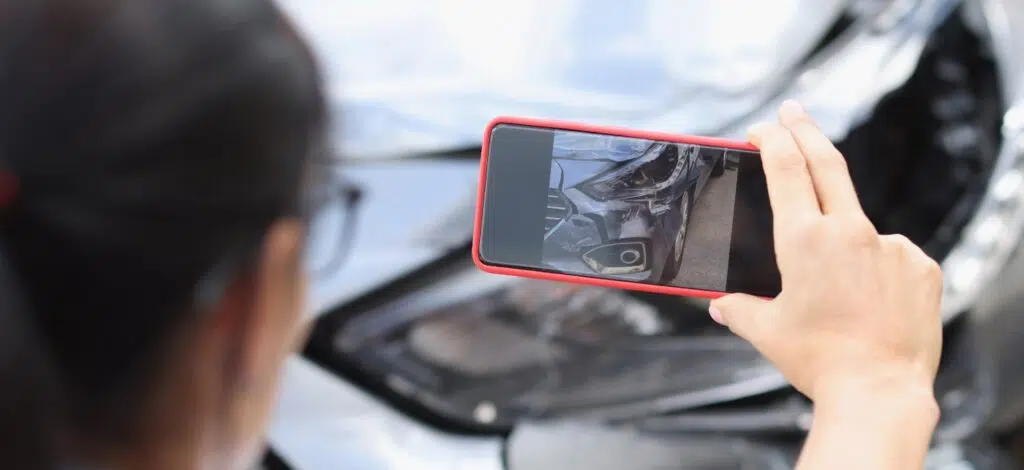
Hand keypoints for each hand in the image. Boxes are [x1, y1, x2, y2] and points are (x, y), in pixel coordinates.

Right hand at [708, 100, 943, 403]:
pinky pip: (892, 254)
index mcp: (804, 240)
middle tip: (793, 111)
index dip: (772, 138)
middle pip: (826, 162)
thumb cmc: (818, 360)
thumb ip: (739, 309)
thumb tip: (719, 305)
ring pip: (859, 226)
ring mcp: (891, 247)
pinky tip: (869, 302)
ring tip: (836, 291)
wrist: (879, 391)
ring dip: (843, 240)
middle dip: (805, 130)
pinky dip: (876, 268)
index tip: (763, 127)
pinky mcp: (921, 266)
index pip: (785, 167)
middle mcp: (850, 232)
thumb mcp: (767, 332)